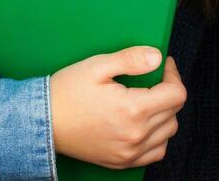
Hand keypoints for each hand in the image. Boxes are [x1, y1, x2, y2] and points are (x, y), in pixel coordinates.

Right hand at [49, 46, 185, 169]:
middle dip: (168, 91)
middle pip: (174, 112)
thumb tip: (157, 57)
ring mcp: (131, 151)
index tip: (164, 66)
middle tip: (152, 79)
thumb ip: (129, 59)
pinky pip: (157, 152)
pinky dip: (157, 138)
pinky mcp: (123, 161)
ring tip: (146, 101)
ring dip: (164, 114)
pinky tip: (143, 125)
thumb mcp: (95, 66)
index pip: (176, 94)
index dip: (173, 75)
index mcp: (133, 109)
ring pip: (168, 132)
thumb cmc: (66, 92)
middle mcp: (137, 134)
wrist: (42, 121)